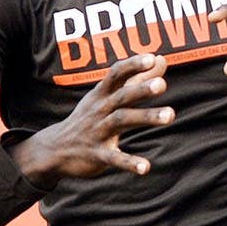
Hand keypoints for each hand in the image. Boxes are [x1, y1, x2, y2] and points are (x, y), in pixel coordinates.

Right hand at [13, 54, 172, 188]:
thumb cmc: (90, 117)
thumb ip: (137, 78)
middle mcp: (100, 109)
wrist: (55, 149)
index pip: (116, 74)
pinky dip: (129, 163)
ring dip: (146, 117)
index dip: (133, 65)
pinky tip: (146, 168)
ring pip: (122, 121)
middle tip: (162, 85)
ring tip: (170, 115)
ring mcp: (97, 132)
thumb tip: (162, 59)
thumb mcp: (108, 96)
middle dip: (141, 89)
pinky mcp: (97, 155)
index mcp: (102, 94)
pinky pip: (114, 158)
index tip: (152, 58)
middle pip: (122, 96)